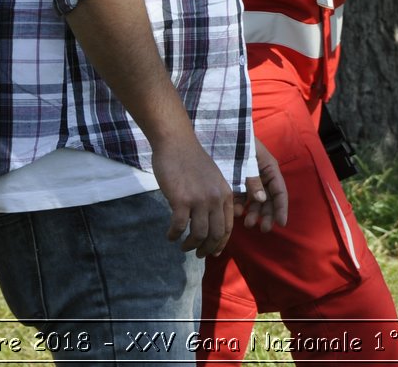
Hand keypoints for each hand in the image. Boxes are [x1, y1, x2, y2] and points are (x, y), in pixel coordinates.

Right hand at [151, 136, 234, 256]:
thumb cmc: (192, 160)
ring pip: (198, 234)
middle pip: (215, 235)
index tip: (212, 251)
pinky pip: (179, 227)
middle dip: (206, 249)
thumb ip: (215, 198)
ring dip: (190, 245)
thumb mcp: (213, 179)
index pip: (227, 228)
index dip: (220, 244)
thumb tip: (212, 221)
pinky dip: (174, 235)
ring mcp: (199, 200)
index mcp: (225, 194)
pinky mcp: (181, 200)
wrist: (176, 143)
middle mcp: (215, 199)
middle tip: (198, 254)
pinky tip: (170, 235)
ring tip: (183, 246)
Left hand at [237, 138, 289, 232]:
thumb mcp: (246, 159)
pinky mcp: (237, 181)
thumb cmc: (236, 142)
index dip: (281, 207)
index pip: (280, 191)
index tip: (281, 223)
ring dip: (254, 213)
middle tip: (263, 228)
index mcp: (269, 168)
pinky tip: (236, 212)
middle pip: (269, 199)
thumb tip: (261, 199)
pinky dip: (241, 206)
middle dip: (267, 214)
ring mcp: (249, 179)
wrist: (217, 131)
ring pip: (256, 201)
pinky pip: (242, 198)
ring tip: (247, 222)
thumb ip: (253, 179)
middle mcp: (262, 175)